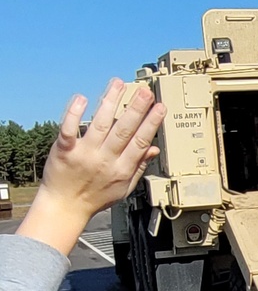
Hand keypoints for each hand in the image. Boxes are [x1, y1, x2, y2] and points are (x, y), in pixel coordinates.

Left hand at [18, 78, 165, 255]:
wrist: (64, 206)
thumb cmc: (94, 198)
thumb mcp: (124, 188)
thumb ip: (139, 167)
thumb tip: (153, 149)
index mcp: (122, 169)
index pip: (140, 142)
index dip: (151, 123)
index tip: (160, 108)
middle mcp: (105, 159)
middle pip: (123, 130)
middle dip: (136, 109)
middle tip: (145, 91)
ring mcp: (84, 153)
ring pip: (100, 124)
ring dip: (110, 102)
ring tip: (119, 84)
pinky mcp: (64, 150)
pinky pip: (69, 129)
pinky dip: (74, 113)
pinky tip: (82, 98)